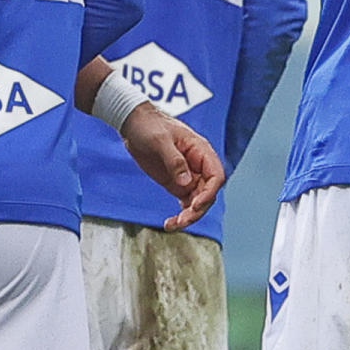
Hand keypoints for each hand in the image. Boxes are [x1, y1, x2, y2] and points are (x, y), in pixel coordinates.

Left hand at [123, 106, 226, 230]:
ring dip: (189, 216)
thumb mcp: (160, 140)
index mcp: (201, 152)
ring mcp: (188, 177)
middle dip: (197, 210)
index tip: (195, 205)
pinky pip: (184, 204)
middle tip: (182, 220)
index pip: (216, 176)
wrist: (134, 123)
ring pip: (197, 202)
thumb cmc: (150, 125)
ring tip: (172, 225)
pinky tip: (171, 224)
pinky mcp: (176, 184)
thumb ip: (174, 161)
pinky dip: (180, 215)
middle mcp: (198, 166)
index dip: (209, 193)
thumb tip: (186, 182)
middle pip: (208, 194)